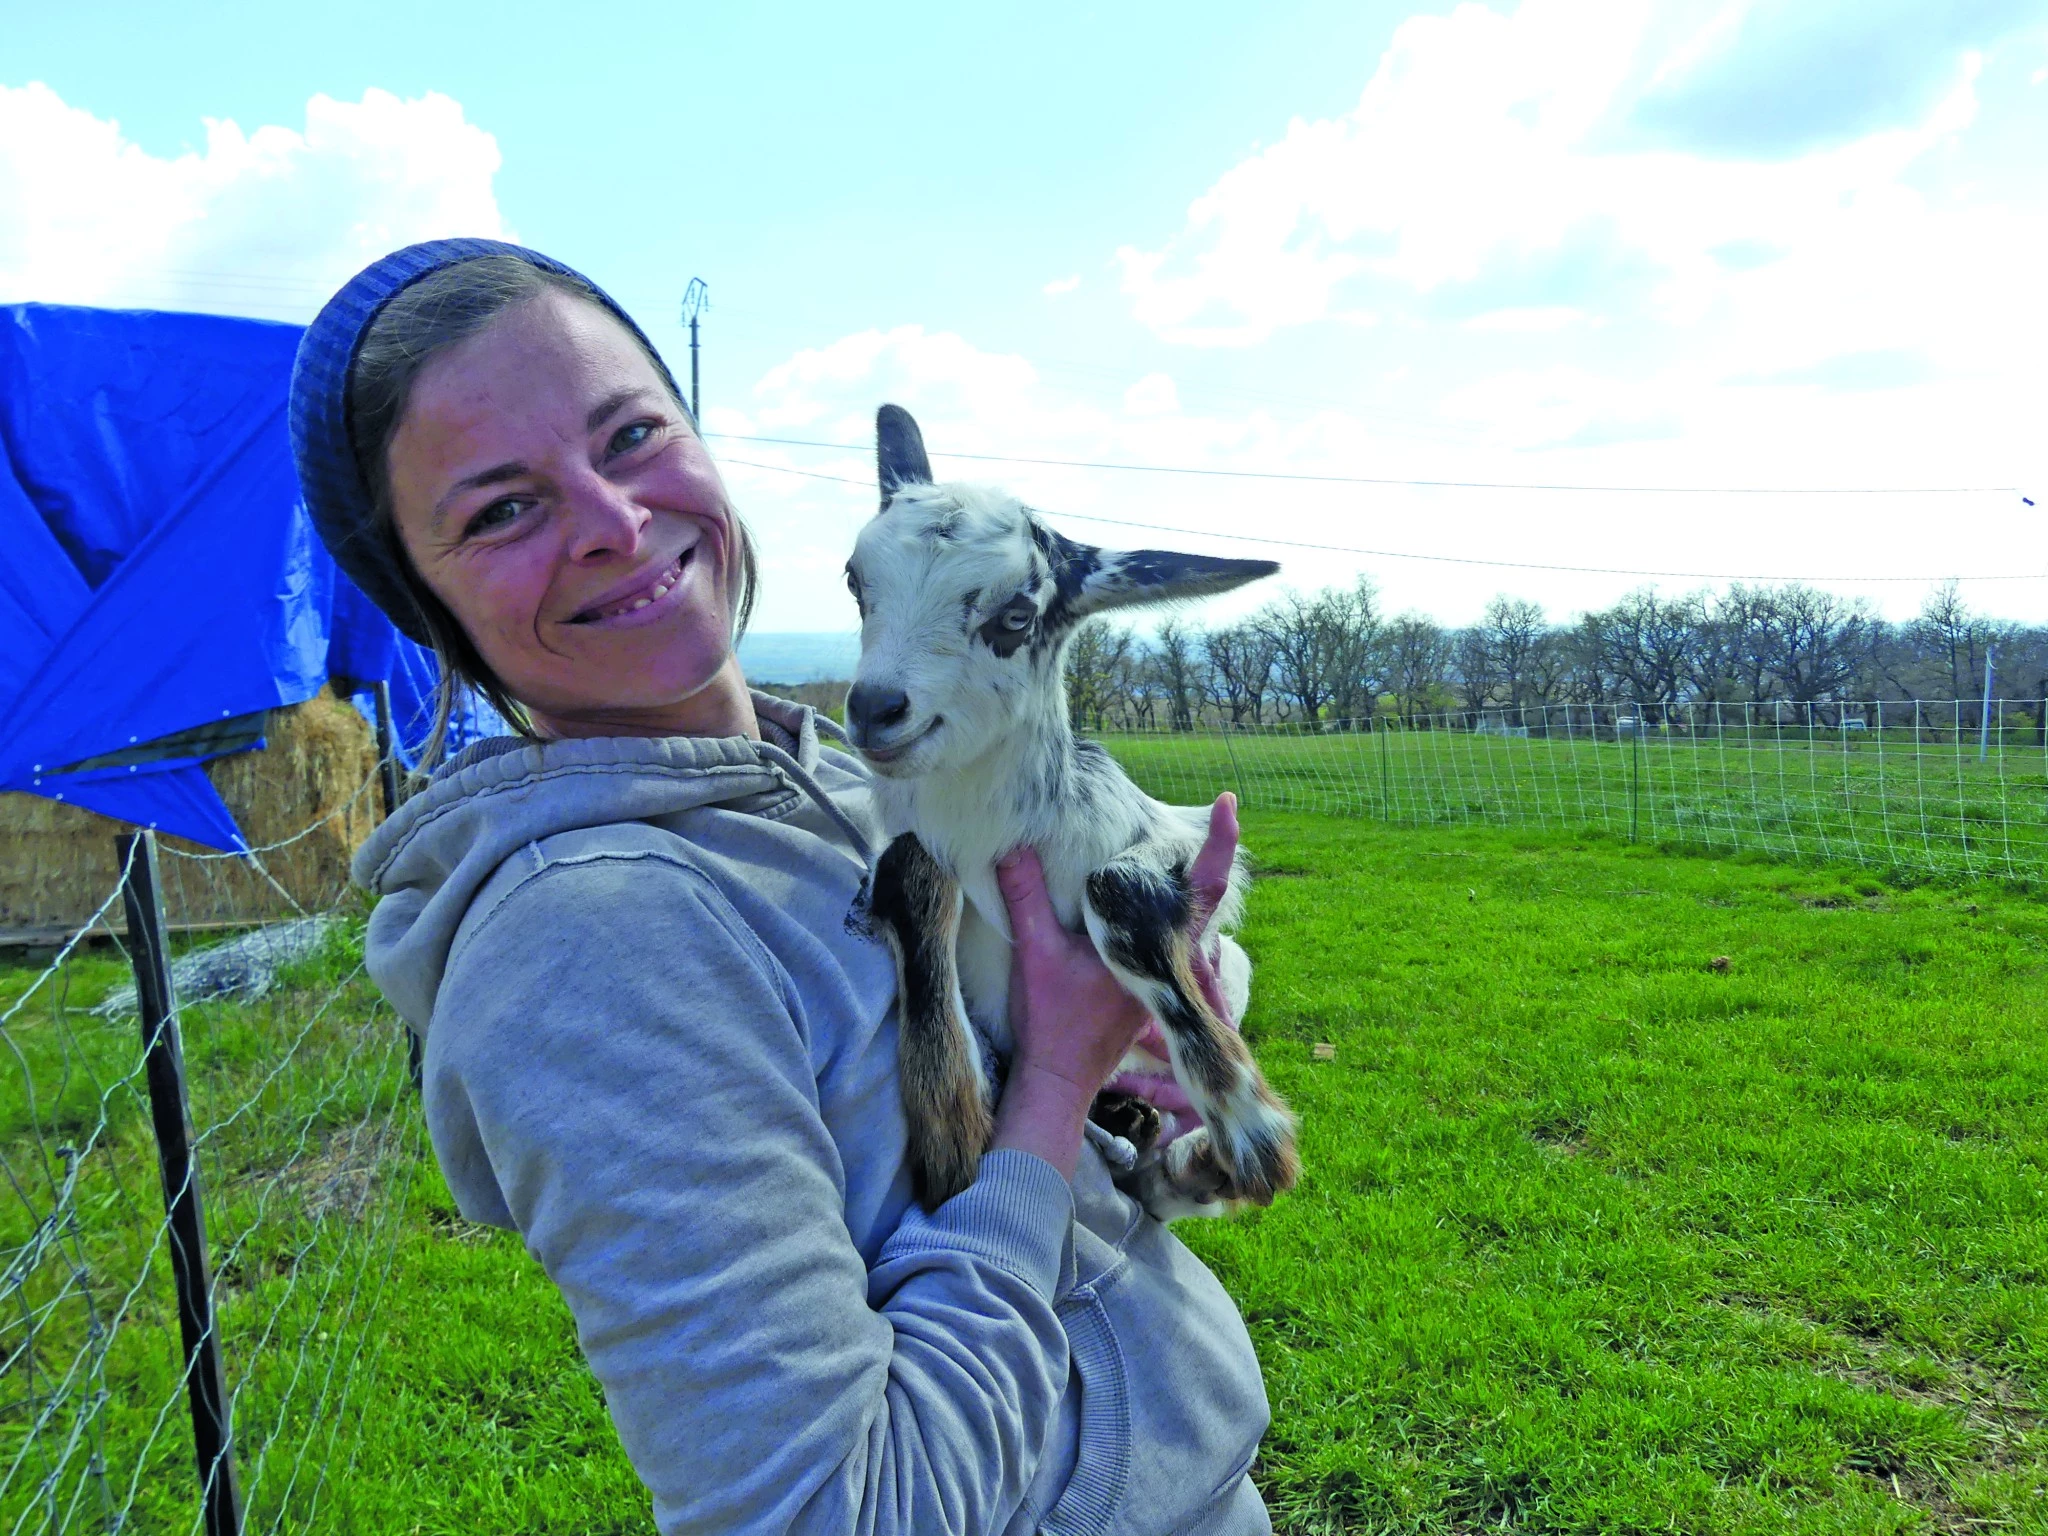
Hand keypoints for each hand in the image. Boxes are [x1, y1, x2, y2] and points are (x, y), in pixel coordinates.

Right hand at [988, 794, 1241, 1176]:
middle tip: (1216, 812)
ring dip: (1189, 890)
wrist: (1058, 1082)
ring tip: (1191, 847)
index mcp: (1157, 947)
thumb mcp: (1035, 953)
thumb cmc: (1052, 1022)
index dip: (1219, 841)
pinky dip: (1169, 918)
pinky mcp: (1152, 992)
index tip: (1227, 801)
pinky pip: (1174, 946)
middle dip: (1210, 855)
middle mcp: (1172, 963)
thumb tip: (1013, 846)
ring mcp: (1166, 981)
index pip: (1202, 885)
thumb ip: (1025, 897)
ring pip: (1192, 925)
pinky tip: (1150, 903)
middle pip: (1207, 899)